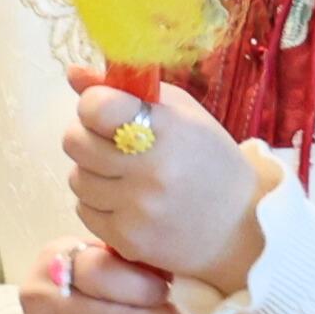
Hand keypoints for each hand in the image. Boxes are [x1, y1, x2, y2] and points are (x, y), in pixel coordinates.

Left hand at [60, 76, 264, 289]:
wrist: (242, 225)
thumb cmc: (208, 159)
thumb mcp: (180, 113)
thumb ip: (124, 89)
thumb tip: (72, 73)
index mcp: (166, 129)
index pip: (95, 107)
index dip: (93, 106)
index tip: (107, 113)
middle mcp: (150, 170)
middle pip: (74, 142)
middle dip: (87, 138)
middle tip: (113, 145)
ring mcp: (138, 208)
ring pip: (76, 178)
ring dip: (93, 173)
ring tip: (125, 176)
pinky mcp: (128, 240)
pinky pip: (84, 211)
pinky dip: (98, 204)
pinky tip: (128, 202)